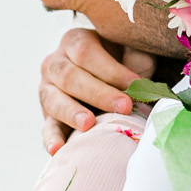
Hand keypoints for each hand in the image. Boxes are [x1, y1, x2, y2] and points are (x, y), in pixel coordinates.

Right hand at [39, 28, 156, 153]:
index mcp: (74, 41)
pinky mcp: (48, 116)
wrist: (106, 80)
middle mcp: (55, 63)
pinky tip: (58, 149)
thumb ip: (137, 59)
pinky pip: (47, 127)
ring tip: (89, 124)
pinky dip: (51, 139)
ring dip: (71, 113)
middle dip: (98, 93)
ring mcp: (47, 90)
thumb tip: (143, 80)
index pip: (86, 52)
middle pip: (69, 76)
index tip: (135, 85)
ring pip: (54, 100)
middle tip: (123, 106)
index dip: (111, 70)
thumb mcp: (130, 53)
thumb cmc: (122, 63)